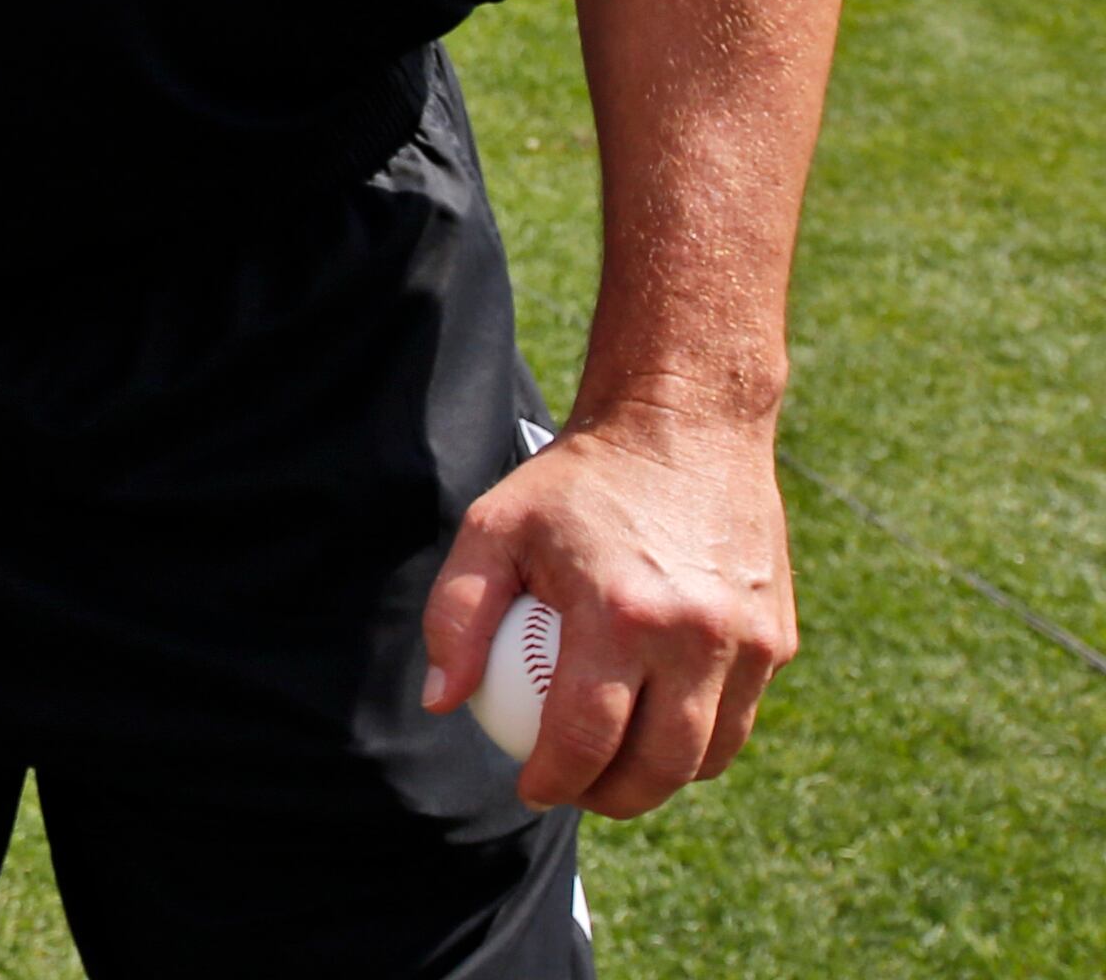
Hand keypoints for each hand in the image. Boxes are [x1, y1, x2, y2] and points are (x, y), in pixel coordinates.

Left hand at [419, 402, 797, 815]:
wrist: (683, 424)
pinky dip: (700, 735)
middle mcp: (697, 636)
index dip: (553, 779)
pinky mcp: (779, 638)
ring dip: (661, 777)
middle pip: (658, 766)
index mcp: (621, 614)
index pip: (586, 738)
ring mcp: (749, 641)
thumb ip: (457, 615)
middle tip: (575, 790)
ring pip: (709, 754)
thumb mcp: (493, 527)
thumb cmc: (574, 481)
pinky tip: (657, 721)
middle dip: (611, 798)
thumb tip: (442, 702)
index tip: (529, 787)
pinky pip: (740, 716)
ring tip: (614, 766)